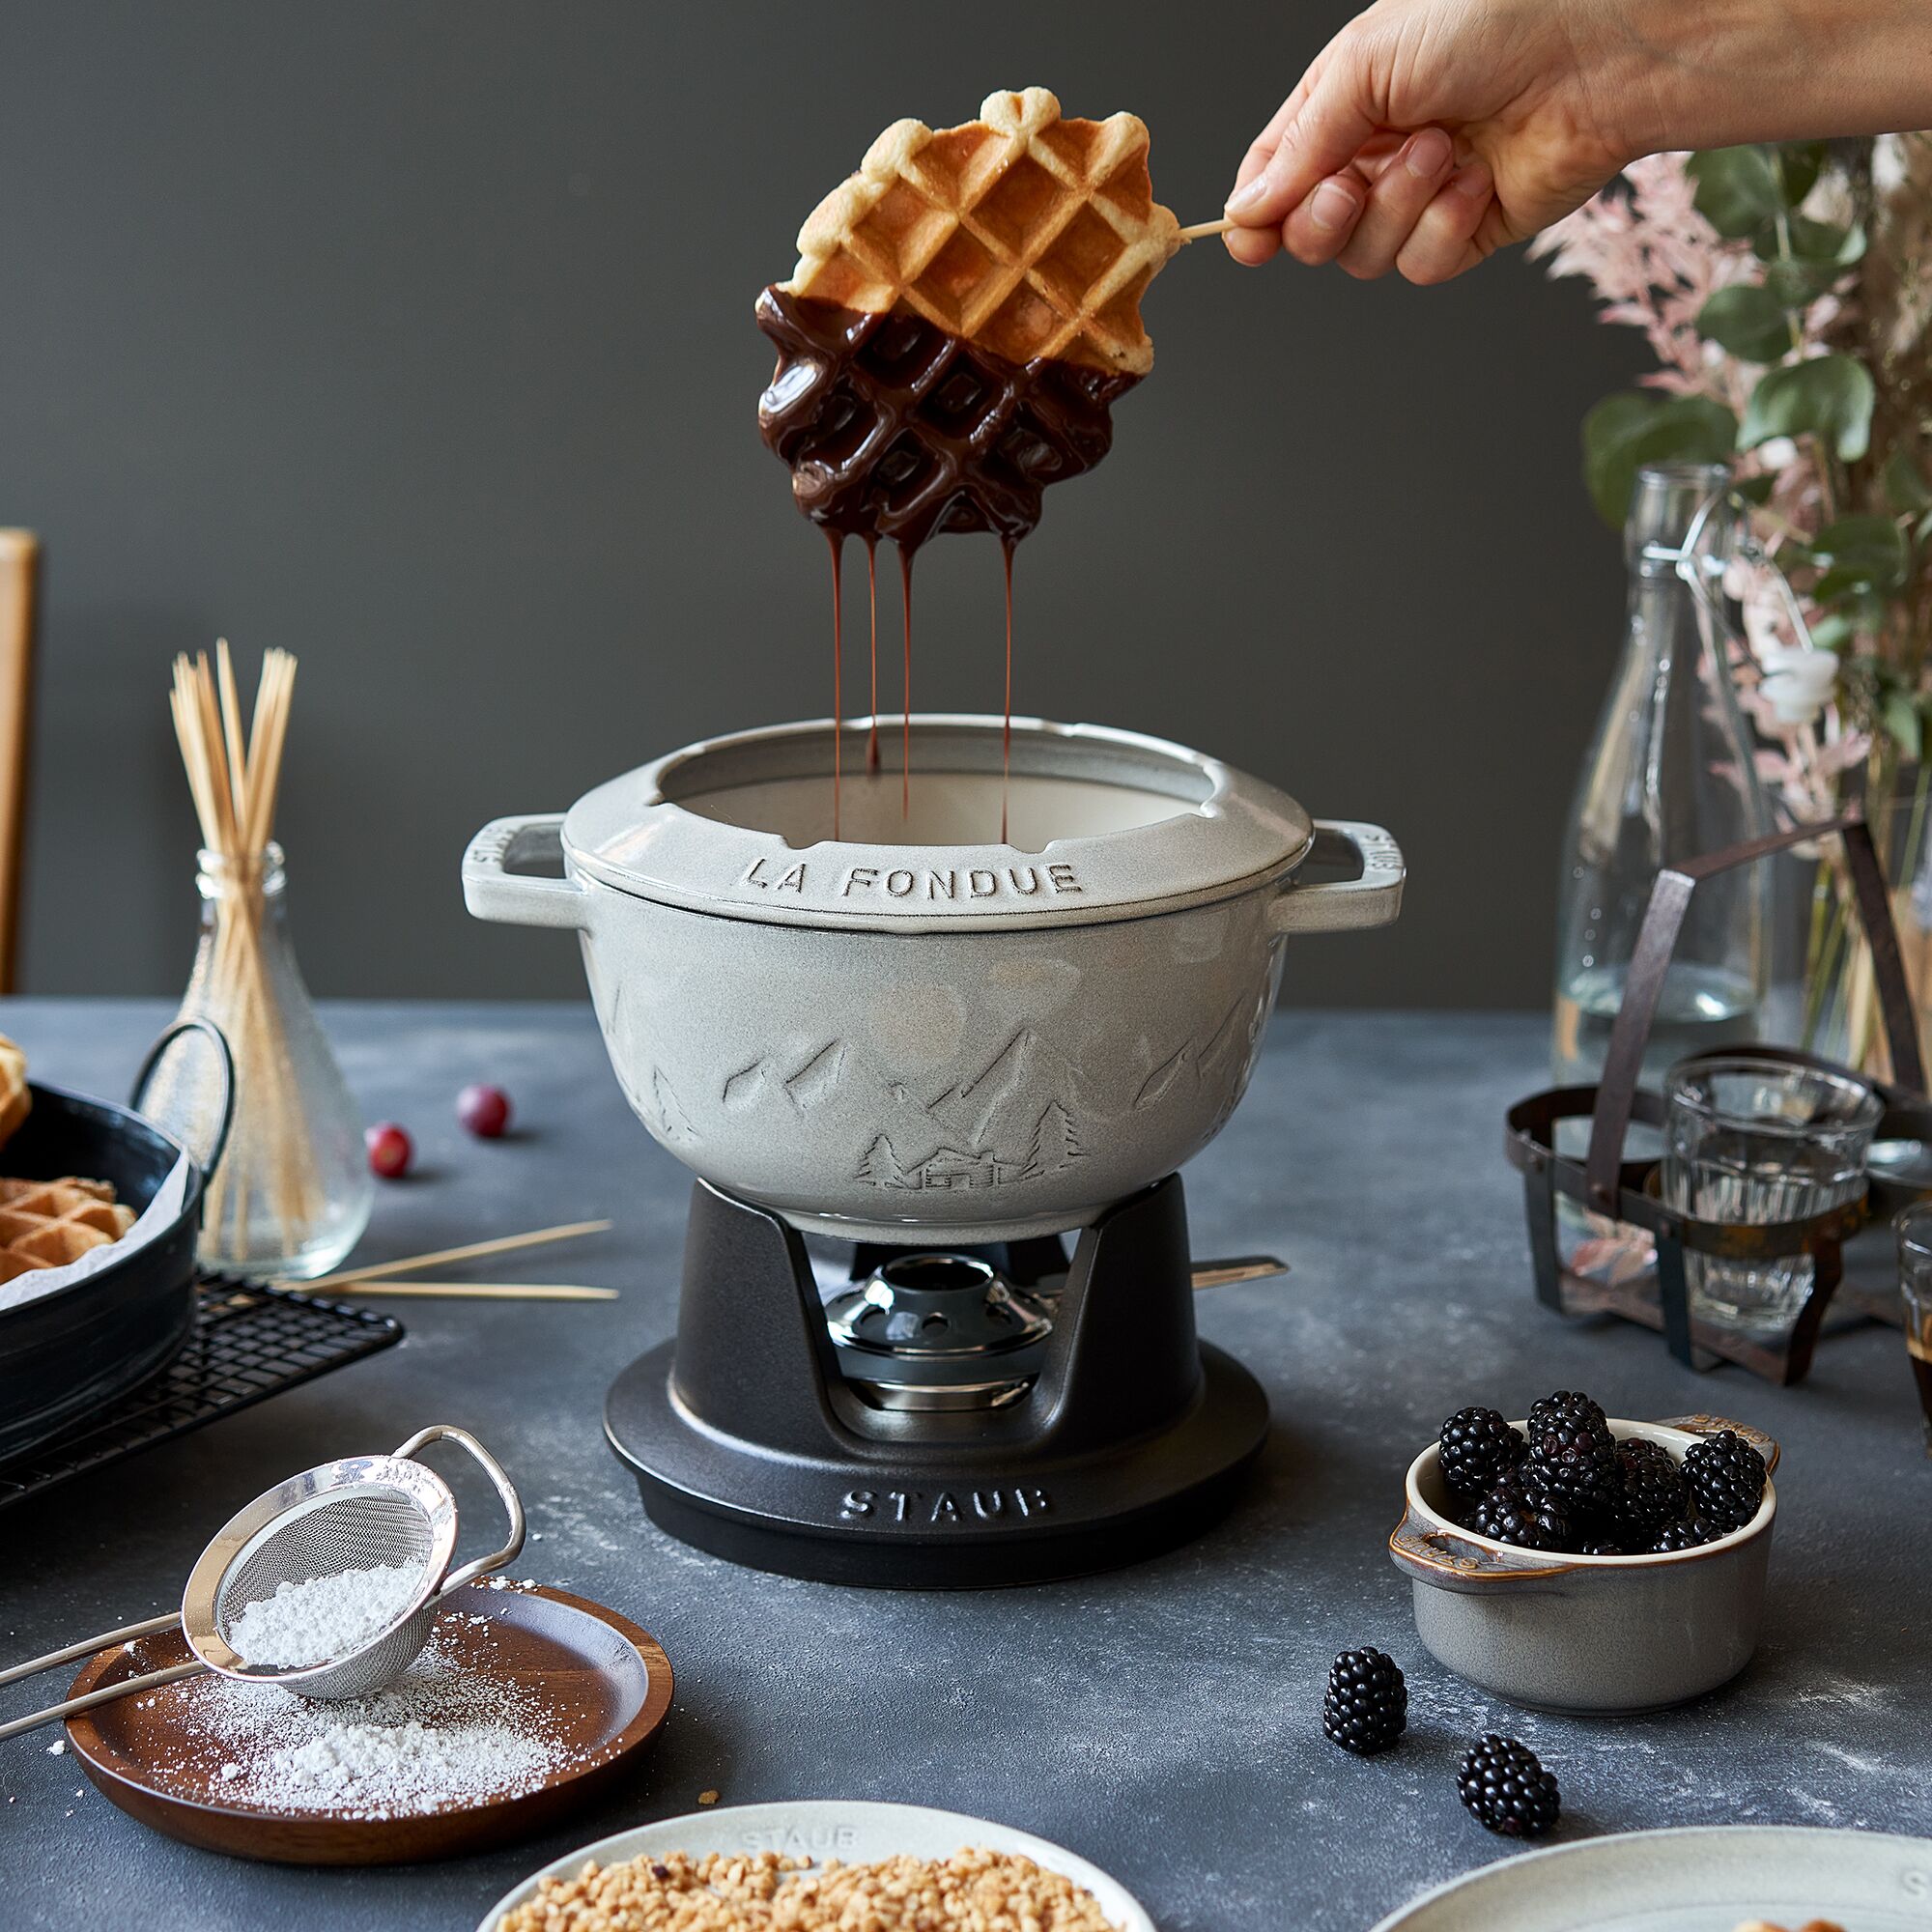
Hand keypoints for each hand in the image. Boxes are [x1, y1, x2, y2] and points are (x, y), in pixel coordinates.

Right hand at [1222, 0, 1649, 284]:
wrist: (1592, 48)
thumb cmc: (1491, 19)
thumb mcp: (1368, 64)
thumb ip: (1301, 144)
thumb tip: (1247, 211)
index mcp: (1344, 106)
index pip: (1276, 177)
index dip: (1257, 216)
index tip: (1251, 240)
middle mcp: (1379, 155)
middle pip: (1312, 233)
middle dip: (1325, 219)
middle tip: (1352, 186)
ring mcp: (1423, 197)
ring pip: (1366, 255)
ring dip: (1398, 208)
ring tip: (1445, 150)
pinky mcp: (1470, 230)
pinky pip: (1422, 265)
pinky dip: (1443, 229)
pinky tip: (1479, 181)